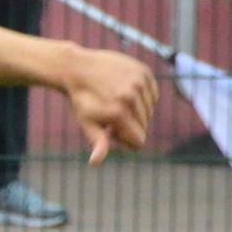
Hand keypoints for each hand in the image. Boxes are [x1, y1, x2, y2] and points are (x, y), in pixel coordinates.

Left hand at [57, 46, 159, 164]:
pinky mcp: (144, 72)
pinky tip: (126, 89)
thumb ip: (98, 142)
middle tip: (111, 111)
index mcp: (118, 113)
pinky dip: (143, 95)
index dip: (126, 139)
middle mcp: (131, 97)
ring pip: (150, 110)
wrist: (78, 68)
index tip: (112, 130)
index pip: (139, 142)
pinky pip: (153, 94)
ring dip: (137, 109)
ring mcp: (138, 82)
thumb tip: (94, 163)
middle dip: (130, 123)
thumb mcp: (87, 122)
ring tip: (117, 99)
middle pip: (144, 125)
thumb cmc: (82, 100)